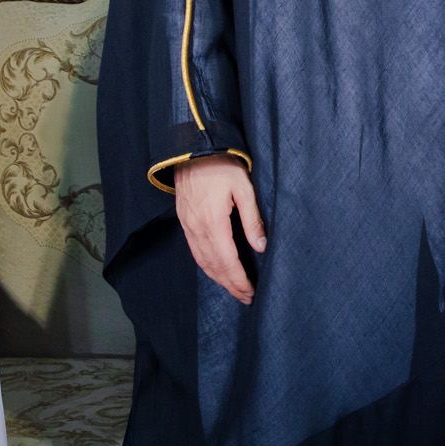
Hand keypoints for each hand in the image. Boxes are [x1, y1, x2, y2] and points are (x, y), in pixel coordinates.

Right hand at [174, 153, 266, 304]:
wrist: (193, 147)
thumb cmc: (222, 164)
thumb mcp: (244, 187)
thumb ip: (252, 219)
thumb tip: (260, 248)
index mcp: (212, 222)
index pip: (227, 262)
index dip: (239, 280)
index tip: (251, 293)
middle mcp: (196, 228)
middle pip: (213, 267)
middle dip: (230, 285)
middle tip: (246, 297)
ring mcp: (187, 225)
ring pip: (202, 261)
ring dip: (218, 278)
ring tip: (233, 288)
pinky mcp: (184, 220)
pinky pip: (194, 250)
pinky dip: (206, 265)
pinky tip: (215, 269)